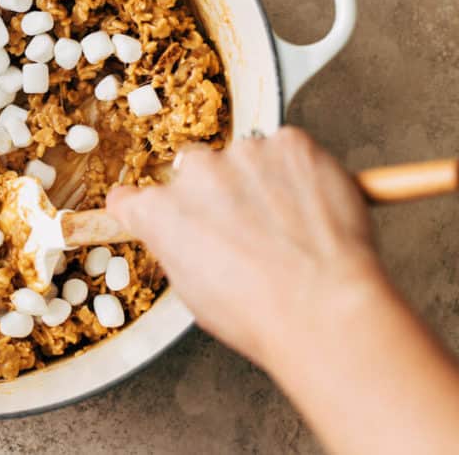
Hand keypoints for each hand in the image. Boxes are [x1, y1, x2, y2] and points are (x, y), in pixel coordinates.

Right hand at [106, 126, 380, 367]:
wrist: (324, 308)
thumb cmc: (259, 314)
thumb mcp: (193, 294)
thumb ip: (179, 250)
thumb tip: (186, 240)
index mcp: (160, 212)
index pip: (134, 198)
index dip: (150, 209)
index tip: (164, 214)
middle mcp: (195, 172)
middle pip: (195, 169)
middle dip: (215, 192)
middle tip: (246, 228)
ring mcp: (244, 153)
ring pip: (246, 159)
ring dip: (259, 181)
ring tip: (287, 225)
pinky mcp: (291, 144)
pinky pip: (288, 150)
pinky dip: (298, 171)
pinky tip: (310, 209)